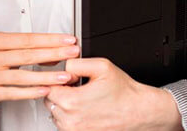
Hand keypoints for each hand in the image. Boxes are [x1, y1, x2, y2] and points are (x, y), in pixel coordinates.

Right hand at [0, 32, 78, 124]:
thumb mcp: (3, 50)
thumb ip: (27, 49)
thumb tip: (55, 51)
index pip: (26, 39)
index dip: (49, 39)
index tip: (67, 40)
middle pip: (26, 55)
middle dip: (53, 53)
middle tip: (71, 53)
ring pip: (22, 76)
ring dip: (46, 76)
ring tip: (64, 76)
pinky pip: (13, 92)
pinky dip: (31, 92)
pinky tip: (45, 90)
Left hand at [46, 58, 181, 130]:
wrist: (139, 111)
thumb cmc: (124, 92)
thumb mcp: (101, 67)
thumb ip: (76, 63)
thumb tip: (63, 67)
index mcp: (71, 101)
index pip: (47, 87)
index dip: (58, 80)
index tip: (70, 80)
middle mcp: (70, 120)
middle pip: (50, 101)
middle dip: (61, 92)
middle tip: (78, 88)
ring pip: (56, 114)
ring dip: (65, 106)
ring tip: (84, 100)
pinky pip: (66, 124)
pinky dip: (71, 117)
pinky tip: (86, 110)